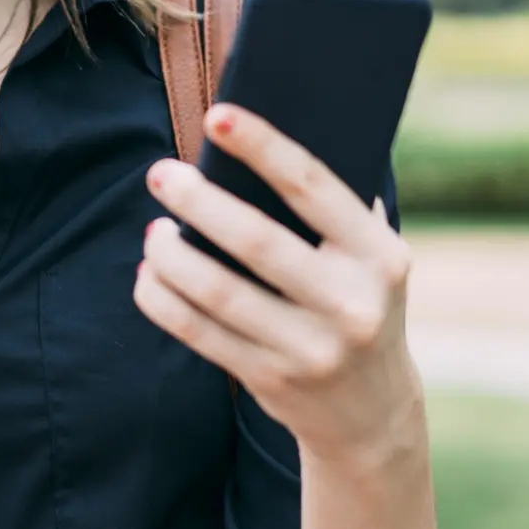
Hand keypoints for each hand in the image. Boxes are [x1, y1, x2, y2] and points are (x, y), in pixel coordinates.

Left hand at [136, 103, 425, 470]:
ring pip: (218, 293)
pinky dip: (163, 300)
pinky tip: (150, 274)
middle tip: (160, 174)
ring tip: (155, 230)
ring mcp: (310, 349)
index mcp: (379, 256)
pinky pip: (199, 334)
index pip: (313, 187)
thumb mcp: (371, 255)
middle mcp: (350, 304)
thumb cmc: (359, 300)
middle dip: (199, 201)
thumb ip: (333, 206)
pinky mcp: (270, 380)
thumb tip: (257, 139)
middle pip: (257, 241)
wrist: (371, 411)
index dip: (262, 147)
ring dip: (172, 256)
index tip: (217, 116)